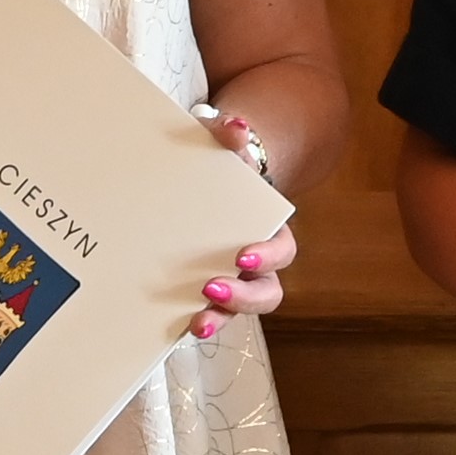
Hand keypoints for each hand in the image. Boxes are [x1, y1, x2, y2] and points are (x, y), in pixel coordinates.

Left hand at [196, 113, 298, 341]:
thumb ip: (228, 134)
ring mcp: (230, 281)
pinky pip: (206, 313)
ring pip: (238, 311)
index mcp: (267, 230)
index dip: (267, 256)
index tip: (241, 254)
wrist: (195, 178)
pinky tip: (173, 325)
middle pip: (266, 293)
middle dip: (243, 298)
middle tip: (212, 289)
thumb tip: (236, 130)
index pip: (282, 251)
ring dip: (220, 319)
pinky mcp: (202, 292)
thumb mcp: (219, 144)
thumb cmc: (216, 164)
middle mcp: (255, 264)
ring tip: (197, 324)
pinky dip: (192, 320)